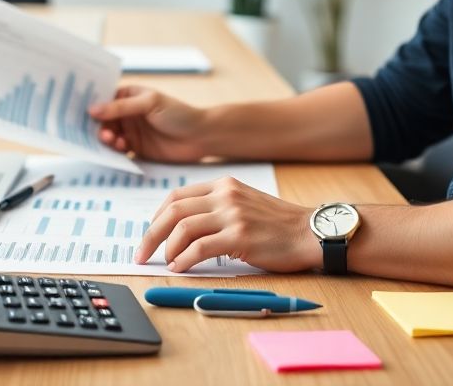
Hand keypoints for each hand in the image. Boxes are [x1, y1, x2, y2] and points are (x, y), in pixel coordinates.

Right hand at [89, 86, 209, 162]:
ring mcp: (131, 131)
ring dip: (106, 138)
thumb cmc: (178, 113)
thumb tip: (92, 109)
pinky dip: (114, 151)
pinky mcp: (136, 149)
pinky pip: (118, 150)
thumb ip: (121, 107)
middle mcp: (127, 113)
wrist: (200, 137)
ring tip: (112, 140)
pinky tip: (120, 149)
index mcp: (129, 96)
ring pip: (108, 135)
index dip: (91, 103)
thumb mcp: (149, 104)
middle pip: (103, 119)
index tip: (76, 109)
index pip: (105, 98)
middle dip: (97, 125)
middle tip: (99, 132)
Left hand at [136, 177, 317, 272]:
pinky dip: (184, 259)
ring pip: (183, 228)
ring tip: (166, 262)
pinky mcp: (240, 237)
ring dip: (167, 248)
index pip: (176, 196)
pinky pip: (200, 248)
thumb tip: (181, 229)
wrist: (310, 232)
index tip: (149, 234)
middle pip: (173, 210)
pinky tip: (180, 268)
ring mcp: (233, 215)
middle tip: (142, 253)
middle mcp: (225, 195)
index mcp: (223, 185)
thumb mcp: (244, 203)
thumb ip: (216, 208)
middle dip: (151, 234)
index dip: (156, 217)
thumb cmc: (277, 225)